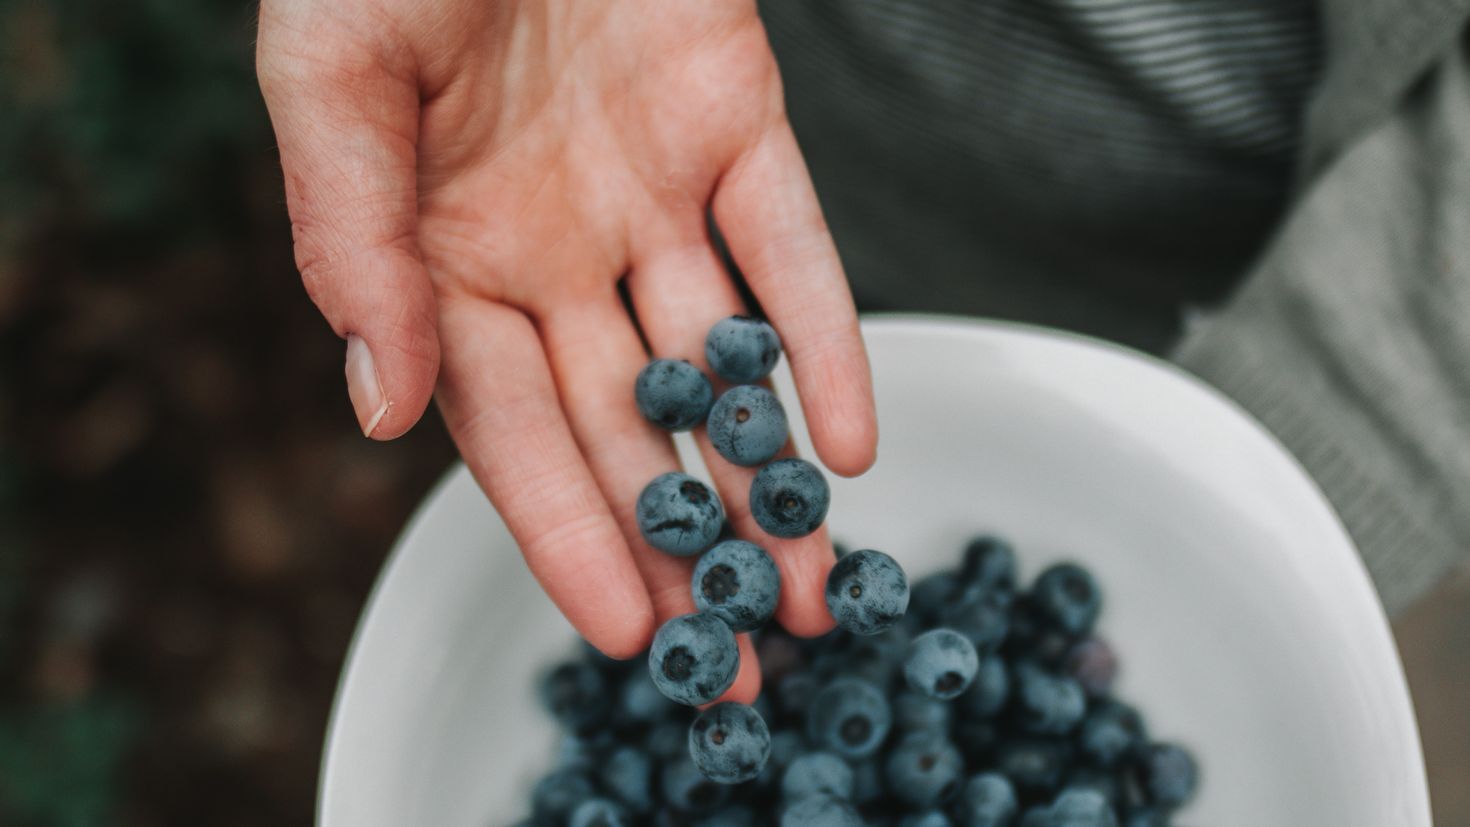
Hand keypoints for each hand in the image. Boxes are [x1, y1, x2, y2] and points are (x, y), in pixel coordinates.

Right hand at [256, 0, 876, 698]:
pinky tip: (849, 437)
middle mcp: (551, 247)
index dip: (568, 533)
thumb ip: (354, 244)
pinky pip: (789, 246)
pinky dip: (823, 338)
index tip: (630, 632)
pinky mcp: (735, 124)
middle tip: (743, 650)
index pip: (508, 430)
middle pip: (626, 424)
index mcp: (443, 256)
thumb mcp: (333, 82)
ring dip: (767, 472)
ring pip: (719, 361)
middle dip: (684, 541)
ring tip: (816, 580)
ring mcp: (649, 193)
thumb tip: (381, 410)